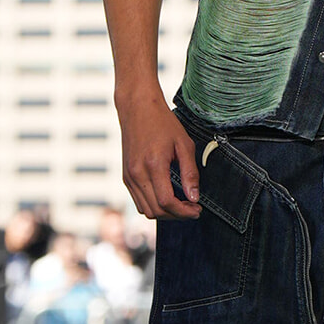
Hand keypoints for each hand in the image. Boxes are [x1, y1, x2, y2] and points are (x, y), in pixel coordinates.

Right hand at [116, 88, 200, 220]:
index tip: (197, 209)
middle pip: (156, 210)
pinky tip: (167, 198)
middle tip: (193, 208)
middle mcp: (137, 174)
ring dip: (165, 213)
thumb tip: (194, 197)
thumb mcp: (184, 144)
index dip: (184, 211)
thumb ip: (190, 172)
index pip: (167, 202)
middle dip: (177, 215)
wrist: (137, 108)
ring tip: (182, 205)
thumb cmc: (163, 123)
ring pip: (145, 210)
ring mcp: (129, 176)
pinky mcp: (126, 177)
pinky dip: (154, 206)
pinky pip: (138, 201)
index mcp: (153, 165)